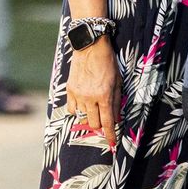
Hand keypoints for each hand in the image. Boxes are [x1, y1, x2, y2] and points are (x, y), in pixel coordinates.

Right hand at [65, 35, 120, 149]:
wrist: (89, 46)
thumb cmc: (107, 62)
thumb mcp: (118, 81)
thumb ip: (116, 102)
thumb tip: (116, 119)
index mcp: (104, 95)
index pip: (108, 122)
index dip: (110, 135)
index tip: (112, 143)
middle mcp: (90, 97)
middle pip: (94, 123)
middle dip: (100, 124)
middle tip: (104, 120)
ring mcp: (78, 94)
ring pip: (83, 117)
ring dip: (90, 116)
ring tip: (94, 107)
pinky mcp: (69, 90)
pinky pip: (72, 109)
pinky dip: (78, 110)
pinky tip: (83, 105)